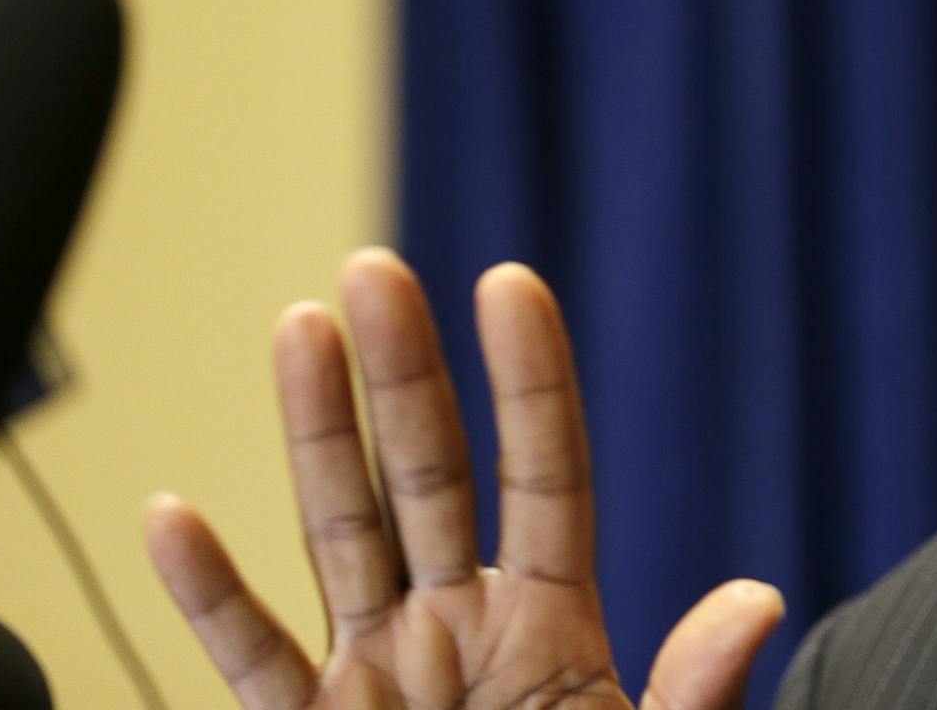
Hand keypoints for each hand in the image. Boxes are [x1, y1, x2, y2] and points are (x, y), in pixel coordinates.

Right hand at [145, 249, 782, 708]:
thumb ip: (693, 692)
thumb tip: (757, 599)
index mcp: (552, 628)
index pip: (543, 474)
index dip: (529, 379)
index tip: (509, 281)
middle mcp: (460, 632)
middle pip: (428, 474)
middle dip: (402, 371)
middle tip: (376, 269)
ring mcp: (379, 680)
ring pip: (339, 531)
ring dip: (312, 433)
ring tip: (301, 325)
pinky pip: (248, 659)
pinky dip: (207, 595)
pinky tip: (178, 514)